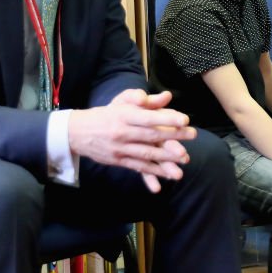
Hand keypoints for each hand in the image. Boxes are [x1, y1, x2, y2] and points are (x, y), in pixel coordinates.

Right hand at [68, 89, 196, 192]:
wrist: (77, 132)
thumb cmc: (106, 114)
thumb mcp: (120, 101)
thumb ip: (142, 98)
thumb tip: (165, 96)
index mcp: (123, 116)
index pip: (148, 117)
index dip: (166, 119)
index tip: (184, 120)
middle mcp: (122, 132)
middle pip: (151, 136)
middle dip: (174, 137)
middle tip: (193, 135)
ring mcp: (120, 149)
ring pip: (147, 154)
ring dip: (167, 158)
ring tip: (184, 158)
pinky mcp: (119, 161)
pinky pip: (139, 167)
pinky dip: (153, 173)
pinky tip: (167, 176)